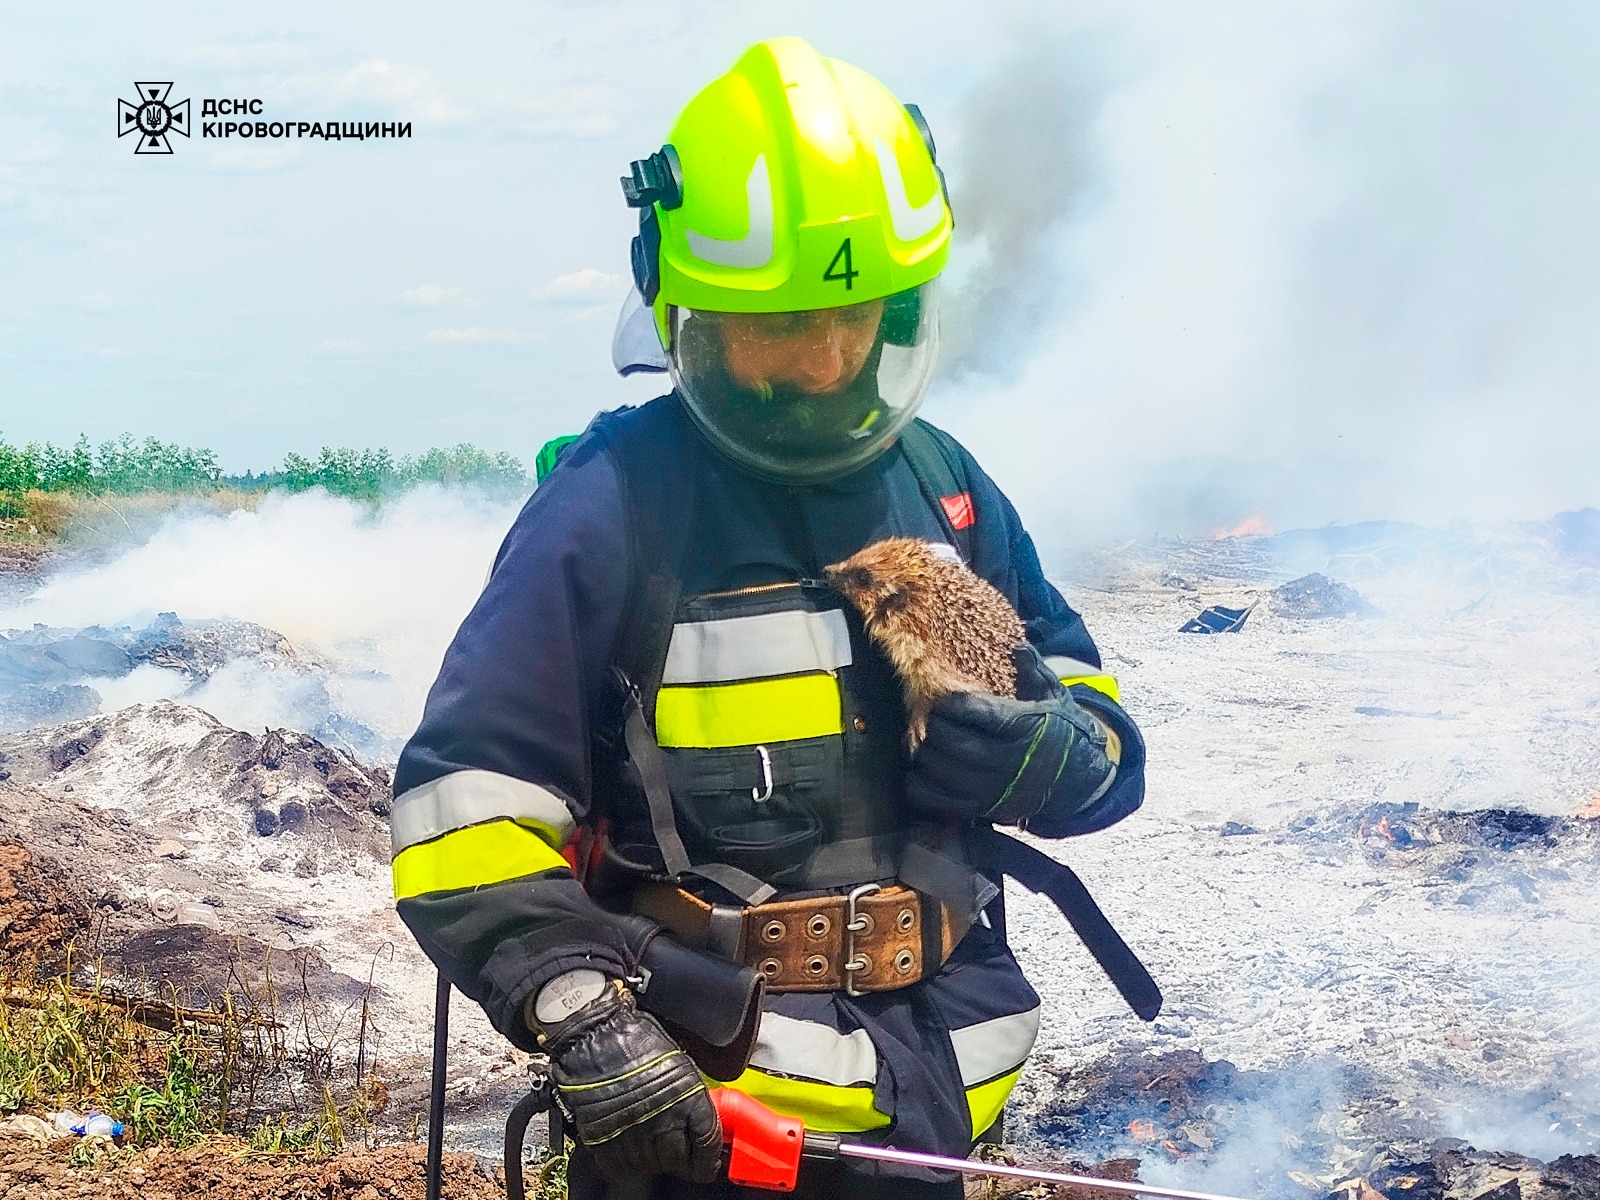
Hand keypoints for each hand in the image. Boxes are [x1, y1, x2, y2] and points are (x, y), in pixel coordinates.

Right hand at [530, 972, 721, 1182]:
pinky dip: (626, 1160)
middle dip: (681, 1158)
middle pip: (680, 1161)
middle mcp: (664, 1121)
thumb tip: (699, 1122)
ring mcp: (634, 1135)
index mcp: (688, 1098)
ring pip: (651, 1166)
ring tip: (646, 1135)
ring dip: (652, 1157)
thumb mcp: (680, 1063)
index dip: (708, 1158)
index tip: (706, 1163)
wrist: (595, 1035)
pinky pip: (621, 1167)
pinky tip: (628, 1140)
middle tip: (675, 1147)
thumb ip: (693, 1097)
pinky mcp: (604, 1142)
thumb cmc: (635, 1039)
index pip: (708, 1145)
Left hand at [906, 645, 1115, 826]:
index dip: (950, 703)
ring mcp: (992, 788)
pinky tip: (917, 772)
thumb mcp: (1053, 697)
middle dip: (934, 726)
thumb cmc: (1059, 731)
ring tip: (923, 740)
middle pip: (952, 742)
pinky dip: (921, 788)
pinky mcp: (983, 809)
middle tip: (927, 717)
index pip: (973, 712)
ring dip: (925, 754)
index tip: (942, 697)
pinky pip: (942, 803)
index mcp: (1020, 727)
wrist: (1077, 780)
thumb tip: (1017, 647)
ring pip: (942, 772)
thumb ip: (1033, 671)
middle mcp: (1005, 760)